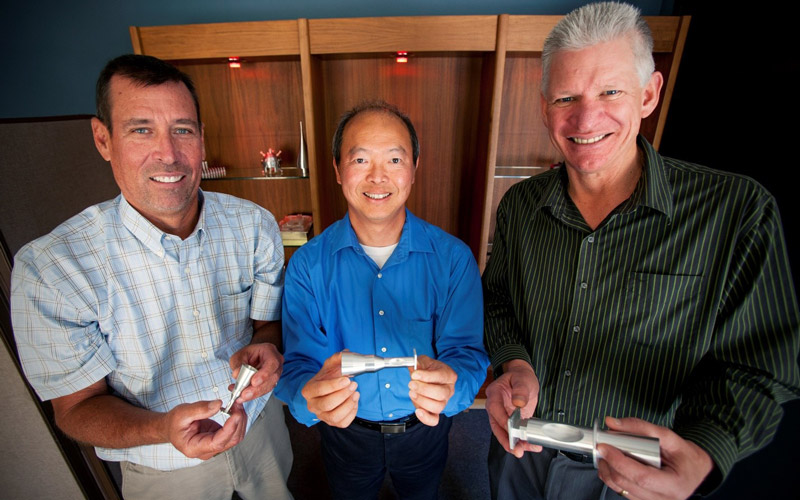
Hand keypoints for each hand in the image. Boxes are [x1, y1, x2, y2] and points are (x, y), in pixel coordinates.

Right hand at [165, 400, 246, 459]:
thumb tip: (218, 404)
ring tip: (236, 404)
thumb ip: (200, 409)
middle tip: (237, 404)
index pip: (218, 443)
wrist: (171, 427)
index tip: (236, 414)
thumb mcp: (182, 413)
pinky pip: (233, 431)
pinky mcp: (219, 438)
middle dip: (238, 422)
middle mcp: (206, 451)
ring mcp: (214, 445)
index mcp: (194, 448)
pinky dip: (237, 420)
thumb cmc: (174, 423)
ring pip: (235, 436)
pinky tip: (235, 409)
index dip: (230, 429)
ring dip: (240, 420)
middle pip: (231, 440)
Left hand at [228, 342, 282, 403]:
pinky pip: (264, 391)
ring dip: (254, 394)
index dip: (264, 374)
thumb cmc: (249, 354)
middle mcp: (276, 364)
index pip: (272, 363)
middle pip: (271, 378)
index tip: (254, 382)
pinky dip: (253, 395)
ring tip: (240, 397)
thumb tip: (236, 375)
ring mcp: (275, 374)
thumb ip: (237, 364)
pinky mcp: (270, 383)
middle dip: (257, 389)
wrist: (253, 357)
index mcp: (270, 352)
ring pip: (268, 387)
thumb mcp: (239, 355)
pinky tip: (243, 396)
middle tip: (244, 394)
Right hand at [301, 352, 359, 427]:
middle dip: (343, 395)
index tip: (347, 379)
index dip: (334, 385)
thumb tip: (346, 354)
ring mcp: (322, 416)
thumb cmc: (328, 377)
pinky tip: (354, 401)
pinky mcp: (332, 423)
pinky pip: (343, 423)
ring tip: (356, 393)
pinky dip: (352, 413)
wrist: (328, 388)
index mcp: (308, 390)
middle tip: (354, 384)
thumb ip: (338, 358)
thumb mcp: (330, 365)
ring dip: (348, 404)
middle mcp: (312, 405)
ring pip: (334, 416)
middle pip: (327, 404)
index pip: (319, 389)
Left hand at [408, 355, 456, 425]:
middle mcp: (449, 390)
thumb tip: (414, 367)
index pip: (441, 377)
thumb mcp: (424, 361)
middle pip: (441, 394)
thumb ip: (419, 363)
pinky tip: (417, 411)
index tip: (414, 375)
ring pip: (437, 407)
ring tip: (412, 393)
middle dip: (423, 389)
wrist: (430, 377)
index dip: (426, 377)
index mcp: (449, 375)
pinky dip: (425, 418)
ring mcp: (443, 402)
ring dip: (422, 400)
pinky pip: (434, 420)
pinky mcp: (435, 412)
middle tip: (411, 384)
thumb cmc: (429, 369)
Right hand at [484, 359, 539, 456]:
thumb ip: (520, 390)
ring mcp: (502, 414)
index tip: (512, 430)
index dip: (502, 421)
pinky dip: (520, 440)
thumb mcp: (523, 379)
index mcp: (494, 393)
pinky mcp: (510, 421)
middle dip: (506, 440)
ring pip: (504, 432)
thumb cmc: (521, 376)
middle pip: (496, 425)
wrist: (523, 377)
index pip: (494, 409)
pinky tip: (529, 445)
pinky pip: (513, 432)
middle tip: (517, 450)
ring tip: (524, 451)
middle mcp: (495, 406)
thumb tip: (518, 402)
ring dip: (513, 443)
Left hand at [597, 417, 713, 499]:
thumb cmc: (688, 457)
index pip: (640, 476)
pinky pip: (623, 493)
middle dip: (609, 464)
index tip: (604, 446)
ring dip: (607, 471)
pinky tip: (612, 465)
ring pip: (620, 490)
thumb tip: (613, 423)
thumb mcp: (671, 437)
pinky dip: (613, 478)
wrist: (699, 473)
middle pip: (626, 484)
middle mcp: (663, 499)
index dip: (619, 461)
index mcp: (674, 484)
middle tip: (602, 446)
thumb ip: (642, 428)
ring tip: (606, 454)